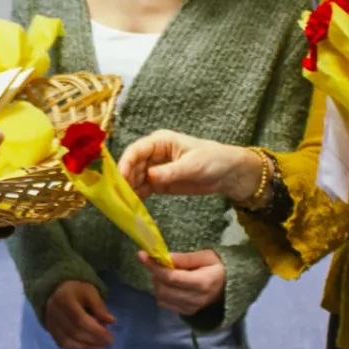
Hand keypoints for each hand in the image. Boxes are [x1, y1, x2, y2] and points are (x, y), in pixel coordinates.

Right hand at [43, 281, 114, 348]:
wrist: (57, 292)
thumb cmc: (77, 291)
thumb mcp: (90, 292)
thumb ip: (99, 306)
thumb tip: (111, 321)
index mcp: (65, 299)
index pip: (80, 319)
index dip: (95, 330)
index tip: (110, 337)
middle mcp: (55, 312)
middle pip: (74, 332)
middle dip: (94, 339)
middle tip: (109, 342)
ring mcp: (51, 324)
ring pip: (68, 341)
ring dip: (87, 347)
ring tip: (101, 346)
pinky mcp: (51, 332)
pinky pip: (63, 345)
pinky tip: (91, 348)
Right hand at [119, 130, 264, 200]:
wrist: (230, 174)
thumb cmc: (214, 160)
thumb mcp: (192, 165)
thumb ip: (170, 171)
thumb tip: (149, 176)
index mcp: (160, 142)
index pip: (136, 150)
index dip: (125, 163)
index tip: (120, 179)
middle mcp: (154, 154)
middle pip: (132, 166)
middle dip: (124, 180)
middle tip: (118, 197)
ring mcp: (156, 169)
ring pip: (135, 179)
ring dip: (129, 190)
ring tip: (123, 204)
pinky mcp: (160, 183)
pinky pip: (143, 189)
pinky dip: (137, 197)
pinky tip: (132, 206)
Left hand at [138, 250, 225, 315]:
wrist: (229, 287)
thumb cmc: (218, 267)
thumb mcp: (206, 256)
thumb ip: (184, 258)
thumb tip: (162, 257)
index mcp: (202, 283)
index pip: (171, 277)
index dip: (154, 266)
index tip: (142, 255)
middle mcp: (196, 299)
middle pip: (164, 289)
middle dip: (155, 274)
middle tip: (158, 263)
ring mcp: (191, 308)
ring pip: (162, 298)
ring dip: (157, 284)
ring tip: (164, 274)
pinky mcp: (187, 313)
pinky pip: (165, 304)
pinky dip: (162, 293)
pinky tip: (168, 285)